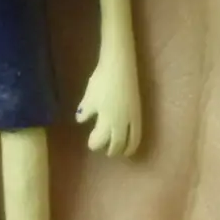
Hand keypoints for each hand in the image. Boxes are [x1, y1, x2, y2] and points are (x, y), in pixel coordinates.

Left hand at [76, 40, 140, 157]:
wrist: (120, 67)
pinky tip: (132, 140)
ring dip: (126, 148)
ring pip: (130, 140)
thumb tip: (81, 120)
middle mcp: (121, 123)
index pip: (100, 140)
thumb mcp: (89, 97)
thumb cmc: (101, 81)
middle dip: (112, 149)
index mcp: (106, 121)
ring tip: (122, 152)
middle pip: (117, 143)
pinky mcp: (138, 111)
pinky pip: (138, 132)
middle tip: (106, 152)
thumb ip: (85, 111)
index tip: (91, 144)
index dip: (95, 144)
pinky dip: (135, 140)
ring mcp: (131, 118)